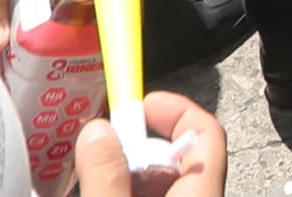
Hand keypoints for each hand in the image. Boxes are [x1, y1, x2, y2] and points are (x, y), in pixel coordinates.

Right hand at [72, 93, 226, 195]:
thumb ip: (106, 177)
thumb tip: (97, 132)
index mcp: (198, 195)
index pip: (206, 134)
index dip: (174, 109)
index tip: (139, 103)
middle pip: (170, 158)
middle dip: (132, 147)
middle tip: (97, 146)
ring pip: (151, 185)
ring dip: (118, 174)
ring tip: (86, 175)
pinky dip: (117, 191)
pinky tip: (91, 191)